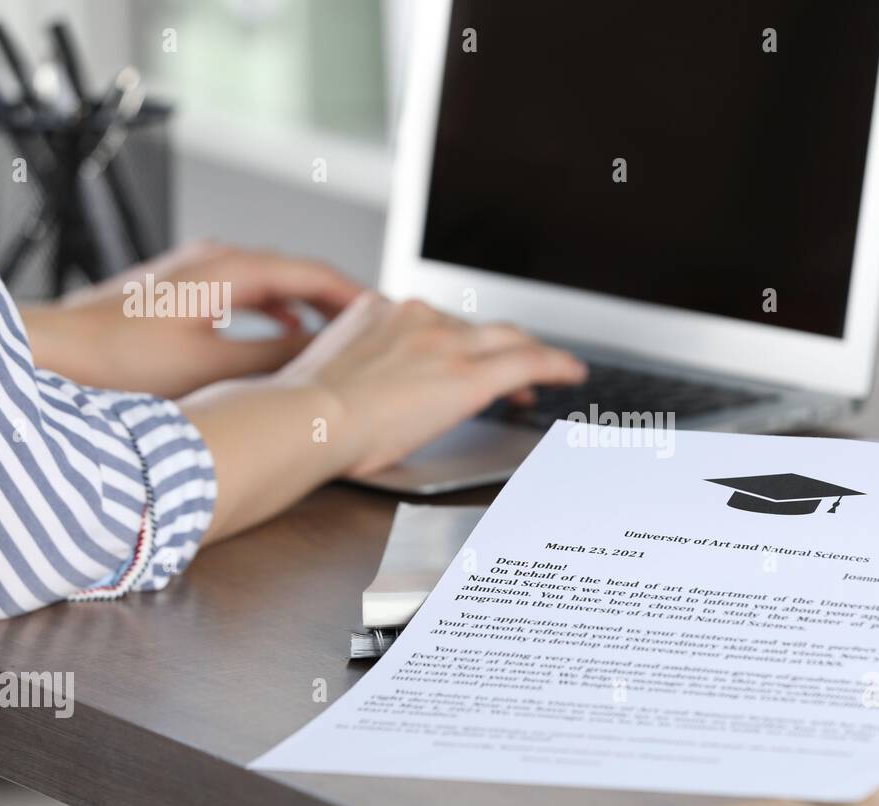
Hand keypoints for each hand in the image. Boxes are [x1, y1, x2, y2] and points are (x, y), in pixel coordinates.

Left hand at [23, 241, 362, 396]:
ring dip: (308, 308)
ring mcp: (200, 272)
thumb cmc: (121, 358)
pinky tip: (285, 337)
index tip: (387, 316)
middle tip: (374, 328)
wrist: (60, 351)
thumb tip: (319, 358)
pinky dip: (278, 311)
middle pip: (298, 273)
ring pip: (274, 283)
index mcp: (232, 268)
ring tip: (339, 335)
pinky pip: (250, 292)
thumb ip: (273, 360)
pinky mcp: (185, 290)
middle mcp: (218, 260)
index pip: (315, 273)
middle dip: (339, 302)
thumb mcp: (212, 367)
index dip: (357, 297)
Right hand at [180, 295, 586, 541]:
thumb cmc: (306, 413)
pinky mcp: (469, 374)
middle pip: (478, 326)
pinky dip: (556, 364)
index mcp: (382, 312)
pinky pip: (529, 360)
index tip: (470, 354)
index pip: (439, 320)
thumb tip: (367, 387)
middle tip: (519, 370)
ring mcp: (447, 343)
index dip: (464, 340)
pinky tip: (572, 374)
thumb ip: (359, 364)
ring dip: (529, 359)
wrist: (309, 419)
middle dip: (503, 346)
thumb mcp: (332, 370)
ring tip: (546, 378)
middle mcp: (419, 317)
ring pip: (509, 340)